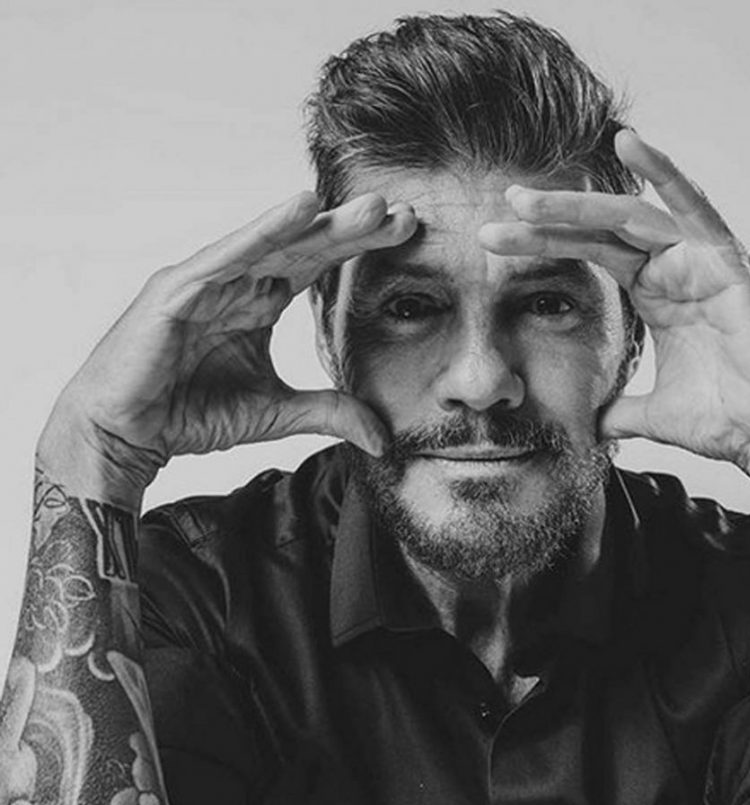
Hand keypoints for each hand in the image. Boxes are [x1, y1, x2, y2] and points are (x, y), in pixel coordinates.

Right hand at [40, 192, 416, 501]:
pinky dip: (263, 231)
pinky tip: (302, 208)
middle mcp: (236, 282)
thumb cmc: (190, 415)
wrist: (126, 435)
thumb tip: (381, 437)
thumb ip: (329, 413)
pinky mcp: (177, 289)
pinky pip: (228, 256)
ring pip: (273, 244)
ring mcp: (206, 280)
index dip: (360, 250)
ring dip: (322, 224)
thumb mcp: (277, 413)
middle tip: (402, 213)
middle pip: (305, 247)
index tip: (408, 234)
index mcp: (259, 303)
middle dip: (353, 230)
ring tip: (370, 208)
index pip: (318, 267)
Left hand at [478, 131, 749, 472]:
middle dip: (549, 219)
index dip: (544, 246)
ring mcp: (702, 262)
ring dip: (578, 205)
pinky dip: (663, 172)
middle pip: (602, 230)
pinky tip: (628, 141)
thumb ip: (621, 410)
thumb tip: (592, 426)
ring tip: (526, 196)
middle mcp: (677, 269)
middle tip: (500, 207)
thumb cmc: (729, 422)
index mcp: (659, 295)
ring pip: (632, 217)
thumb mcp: (654, 415)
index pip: (591, 255)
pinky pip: (692, 208)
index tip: (494, 242)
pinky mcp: (728, 265)